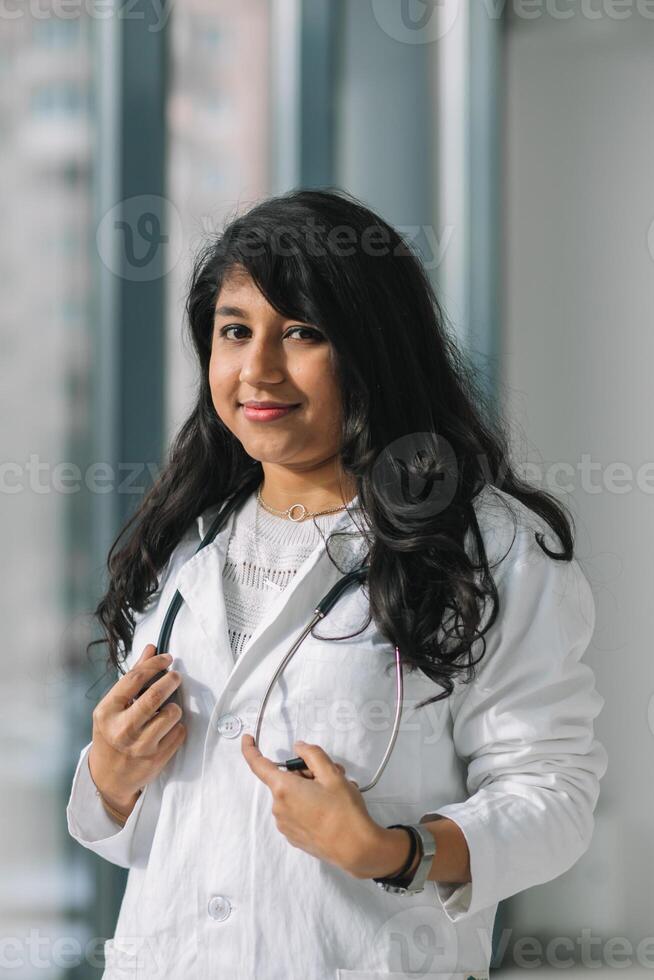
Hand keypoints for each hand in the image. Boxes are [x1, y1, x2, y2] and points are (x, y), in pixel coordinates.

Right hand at [88, 644, 185, 818]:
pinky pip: (179, 733)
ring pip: (172, 714)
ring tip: (169, 708)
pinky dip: (178, 726)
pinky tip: (168, 728)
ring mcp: (140, 746)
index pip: (134, 679)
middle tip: (176, 677)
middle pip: (154, 696)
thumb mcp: (113, 706)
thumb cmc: (111, 734)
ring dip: (175, 707)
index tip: (167, 658)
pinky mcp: (156, 759)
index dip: (154, 664)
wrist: (108, 777)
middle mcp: (122, 729)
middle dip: (170, 681)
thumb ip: (133, 678)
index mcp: (107, 712)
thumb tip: (151, 648)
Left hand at [240, 735, 382, 876]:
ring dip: (310, 790)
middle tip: (333, 775)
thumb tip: (298, 747)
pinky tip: (330, 810)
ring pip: (293, 796)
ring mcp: (285, 825)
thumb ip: (312, 754)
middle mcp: (279, 808)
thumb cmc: (343, 810)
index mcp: (284, 788)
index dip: (250, 749)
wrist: (355, 849)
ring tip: (336, 795)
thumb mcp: (332, 774)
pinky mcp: (294, 837)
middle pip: (286, 779)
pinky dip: (309, 806)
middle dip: (306, 773)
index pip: (258, 765)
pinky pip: (296, 812)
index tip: (247, 737)